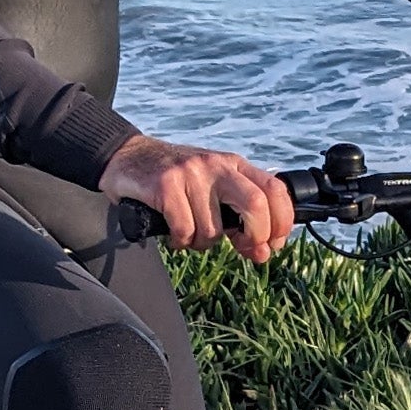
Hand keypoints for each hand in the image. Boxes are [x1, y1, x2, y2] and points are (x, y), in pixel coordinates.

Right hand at [99, 135, 296, 261]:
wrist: (128, 157)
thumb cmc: (176, 181)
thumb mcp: (213, 189)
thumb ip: (239, 217)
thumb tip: (263, 252)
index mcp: (235, 165)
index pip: (275, 189)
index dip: (282, 222)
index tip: (272, 245)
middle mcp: (217, 165)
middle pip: (256, 204)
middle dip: (255, 235)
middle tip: (242, 247)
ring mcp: (191, 173)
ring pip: (214, 228)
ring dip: (203, 243)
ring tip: (190, 234)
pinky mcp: (165, 185)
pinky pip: (185, 230)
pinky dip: (181, 241)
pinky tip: (173, 233)